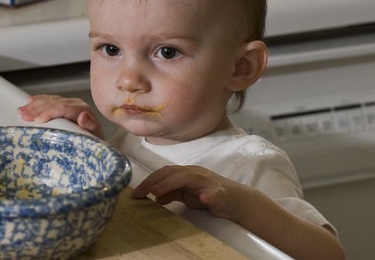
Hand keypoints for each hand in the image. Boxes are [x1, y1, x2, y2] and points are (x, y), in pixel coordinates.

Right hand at [18, 95, 103, 138]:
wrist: (96, 137)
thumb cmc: (94, 139)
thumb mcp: (95, 135)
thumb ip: (91, 125)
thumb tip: (83, 116)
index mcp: (82, 109)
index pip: (63, 108)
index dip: (49, 112)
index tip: (38, 120)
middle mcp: (75, 104)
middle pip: (54, 103)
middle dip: (37, 109)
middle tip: (24, 115)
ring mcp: (69, 103)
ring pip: (49, 100)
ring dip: (34, 105)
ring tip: (21, 110)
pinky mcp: (64, 105)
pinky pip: (49, 100)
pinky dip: (38, 100)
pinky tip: (29, 101)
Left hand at [133, 165, 344, 259]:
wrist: (239, 202)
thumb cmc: (212, 196)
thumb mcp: (188, 195)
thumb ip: (172, 193)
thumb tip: (155, 195)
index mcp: (187, 173)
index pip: (164, 173)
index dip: (149, 181)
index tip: (135, 193)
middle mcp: (196, 173)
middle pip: (173, 172)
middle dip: (156, 181)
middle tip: (142, 192)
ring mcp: (209, 181)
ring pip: (189, 178)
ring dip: (173, 184)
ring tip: (159, 192)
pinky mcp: (222, 193)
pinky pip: (215, 193)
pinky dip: (209, 195)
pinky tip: (203, 198)